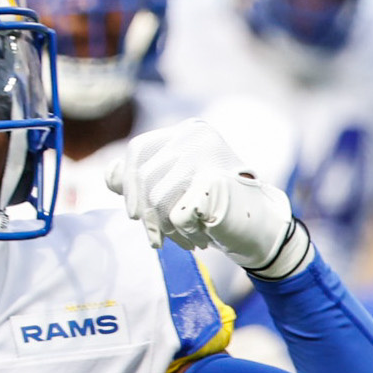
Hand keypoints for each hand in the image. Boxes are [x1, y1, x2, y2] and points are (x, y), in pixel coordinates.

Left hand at [101, 121, 306, 277]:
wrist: (262, 226)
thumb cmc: (217, 206)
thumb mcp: (179, 187)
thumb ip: (147, 178)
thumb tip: (110, 176)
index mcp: (187, 131)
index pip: (139, 149)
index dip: (128, 183)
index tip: (134, 216)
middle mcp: (196, 135)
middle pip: (147, 177)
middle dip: (149, 217)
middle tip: (158, 241)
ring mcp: (209, 154)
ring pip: (159, 197)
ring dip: (167, 228)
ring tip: (183, 241)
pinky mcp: (217, 179)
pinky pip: (179, 213)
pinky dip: (185, 232)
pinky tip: (199, 238)